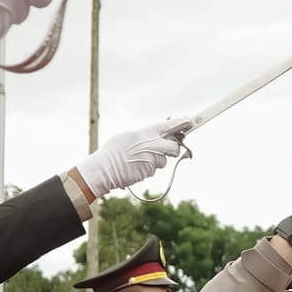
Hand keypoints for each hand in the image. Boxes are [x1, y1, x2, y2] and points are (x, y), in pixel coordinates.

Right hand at [78, 117, 194, 198]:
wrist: (103, 170)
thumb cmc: (112, 153)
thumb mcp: (126, 137)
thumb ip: (143, 136)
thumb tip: (156, 137)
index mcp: (143, 133)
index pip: (165, 126)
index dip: (178, 124)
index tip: (188, 120)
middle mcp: (150, 145)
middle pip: (173, 147)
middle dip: (172, 150)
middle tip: (168, 150)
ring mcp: (151, 159)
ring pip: (163, 161)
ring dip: (156, 162)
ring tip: (139, 161)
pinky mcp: (149, 171)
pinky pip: (154, 171)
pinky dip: (147, 170)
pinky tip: (135, 168)